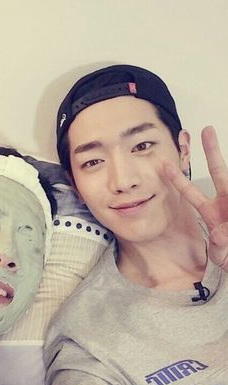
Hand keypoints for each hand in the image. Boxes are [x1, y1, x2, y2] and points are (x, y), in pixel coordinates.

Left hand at [164, 126, 227, 270]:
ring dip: (220, 176)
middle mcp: (225, 201)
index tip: (164, 163)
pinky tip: (225, 223)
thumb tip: (221, 236)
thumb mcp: (222, 253)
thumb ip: (221, 245)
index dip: (177, 178)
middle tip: (206, 129)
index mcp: (210, 211)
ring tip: (215, 188)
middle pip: (219, 171)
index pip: (190, 191)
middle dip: (212, 150)